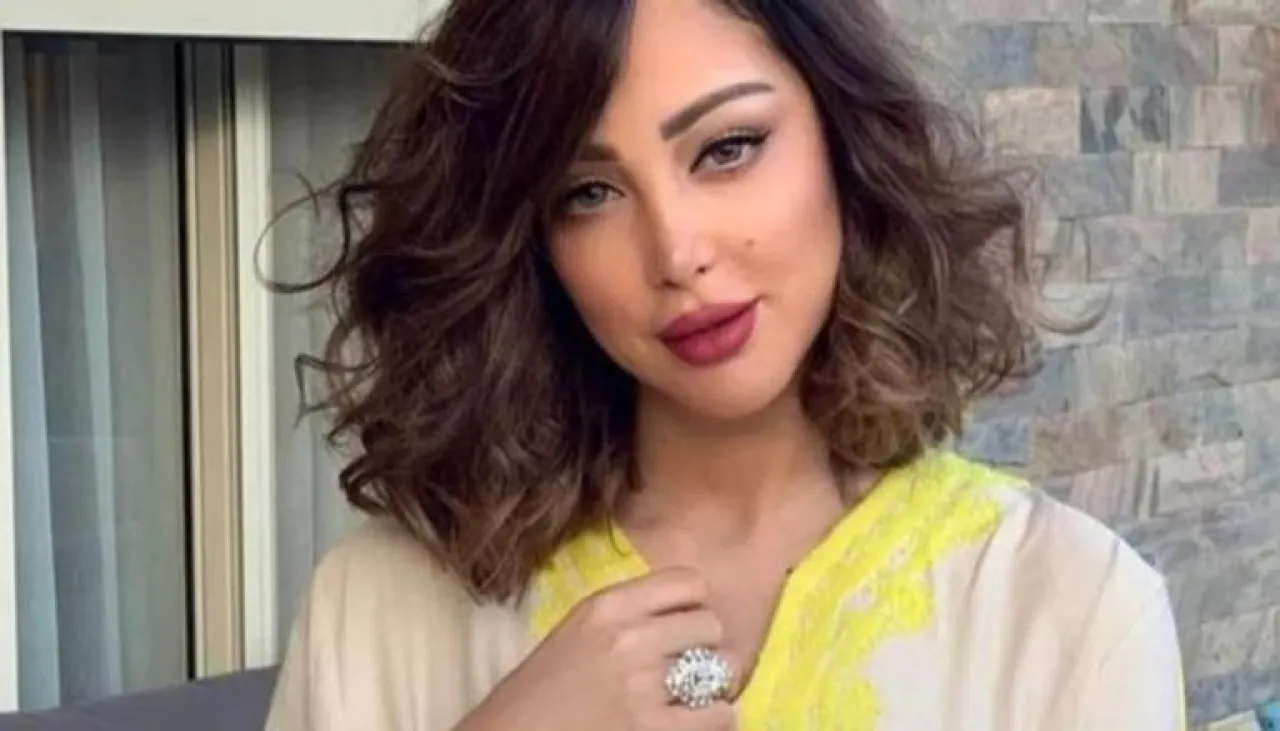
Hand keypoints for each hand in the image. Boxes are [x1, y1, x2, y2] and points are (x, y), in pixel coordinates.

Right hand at [457, 567, 737, 730]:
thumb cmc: (536, 693)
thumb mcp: (576, 633)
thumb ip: (625, 618)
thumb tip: (681, 617)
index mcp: (606, 607)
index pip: (688, 582)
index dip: (693, 606)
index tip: (683, 626)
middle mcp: (629, 637)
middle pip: (709, 624)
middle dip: (705, 647)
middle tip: (688, 667)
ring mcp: (643, 685)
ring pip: (721, 670)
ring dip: (711, 686)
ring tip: (691, 698)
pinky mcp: (653, 728)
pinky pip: (719, 715)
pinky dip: (715, 720)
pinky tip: (694, 723)